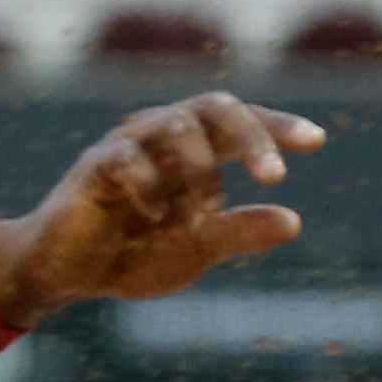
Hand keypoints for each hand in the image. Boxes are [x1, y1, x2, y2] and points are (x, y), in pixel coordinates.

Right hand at [0, 92, 324, 327]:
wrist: (65, 275)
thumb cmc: (130, 254)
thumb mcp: (195, 249)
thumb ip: (238, 233)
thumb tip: (294, 221)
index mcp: (192, 153)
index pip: (241, 123)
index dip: (278, 126)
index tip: (316, 142)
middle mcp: (161, 139)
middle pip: (213, 106)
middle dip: (251, 136)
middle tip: (275, 177)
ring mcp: (125, 147)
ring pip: (173, 122)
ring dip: (197, 169)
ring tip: (196, 214)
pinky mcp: (91, 166)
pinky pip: (125, 156)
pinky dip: (149, 186)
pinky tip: (151, 218)